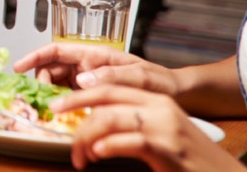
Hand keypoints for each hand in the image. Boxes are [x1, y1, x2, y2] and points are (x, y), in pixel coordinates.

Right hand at [12, 42, 181, 95]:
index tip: (18, 66)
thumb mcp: (140, 76)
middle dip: (40, 80)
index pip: (57, 49)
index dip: (34, 55)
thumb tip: (82, 79)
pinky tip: (63, 114)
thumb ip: (111, 75)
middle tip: (43, 99)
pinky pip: (68, 96)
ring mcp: (89, 80)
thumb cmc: (161, 81)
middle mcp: (88, 65)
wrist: (176, 95)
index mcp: (96, 54)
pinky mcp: (92, 95)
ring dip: (49, 93)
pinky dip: (61, 103)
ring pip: (56, 83)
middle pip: (51, 68)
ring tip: (51, 107)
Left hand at [52, 85, 246, 171]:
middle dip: (74, 107)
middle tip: (56, 120)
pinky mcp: (166, 148)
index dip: (81, 93)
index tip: (60, 103)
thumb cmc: (190, 159)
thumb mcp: (162, 132)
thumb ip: (134, 122)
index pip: (111, 87)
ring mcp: (164, 127)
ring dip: (86, 138)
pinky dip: (106, 147)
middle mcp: (160, 107)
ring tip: (80, 155)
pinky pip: (126, 141)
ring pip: (108, 120)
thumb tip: (96, 125)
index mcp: (158, 99)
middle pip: (105, 98)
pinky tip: (97, 155)